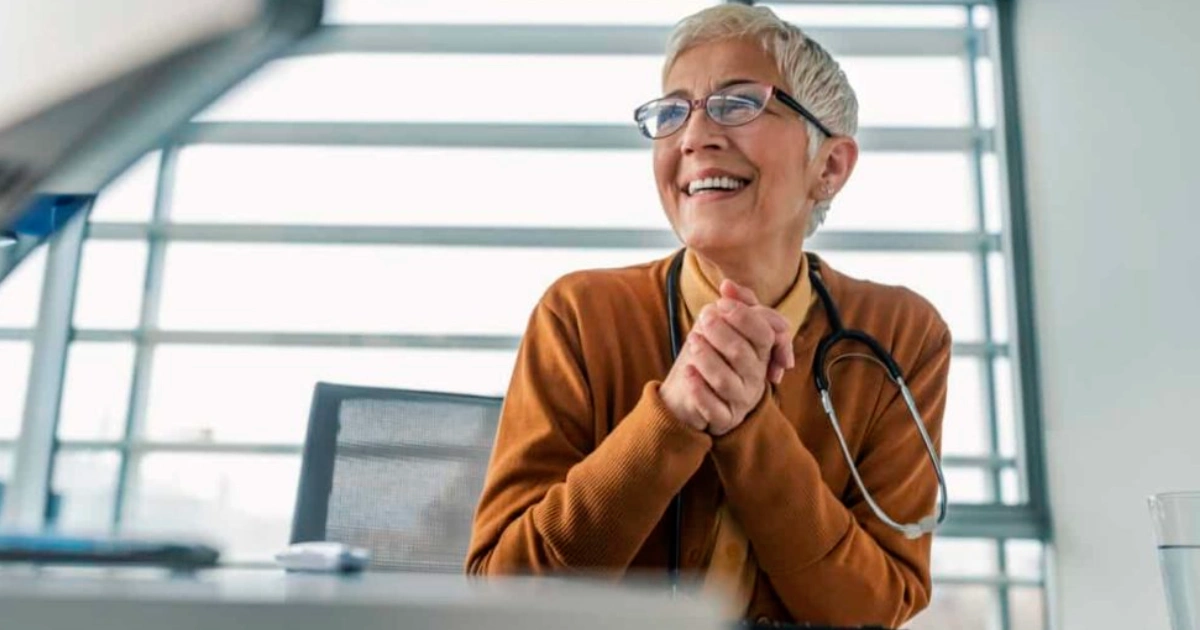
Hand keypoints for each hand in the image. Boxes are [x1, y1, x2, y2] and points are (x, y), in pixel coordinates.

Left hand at [659, 280, 794, 435]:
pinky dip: (698, 389)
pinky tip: (687, 372)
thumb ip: (735, 304)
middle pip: (743, 355)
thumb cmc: (717, 355)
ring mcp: (741, 400)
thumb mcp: (727, 326)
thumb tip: (727, 285)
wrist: (697, 396)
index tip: (720, 305)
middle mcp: (755, 377)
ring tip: (692, 341)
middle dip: (722, 334)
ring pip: (725, 381)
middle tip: (703, 319)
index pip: (763, 333)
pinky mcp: (724, 418)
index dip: (744, 317)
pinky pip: (713, 407)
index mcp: (762, 353)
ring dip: (707, 358)